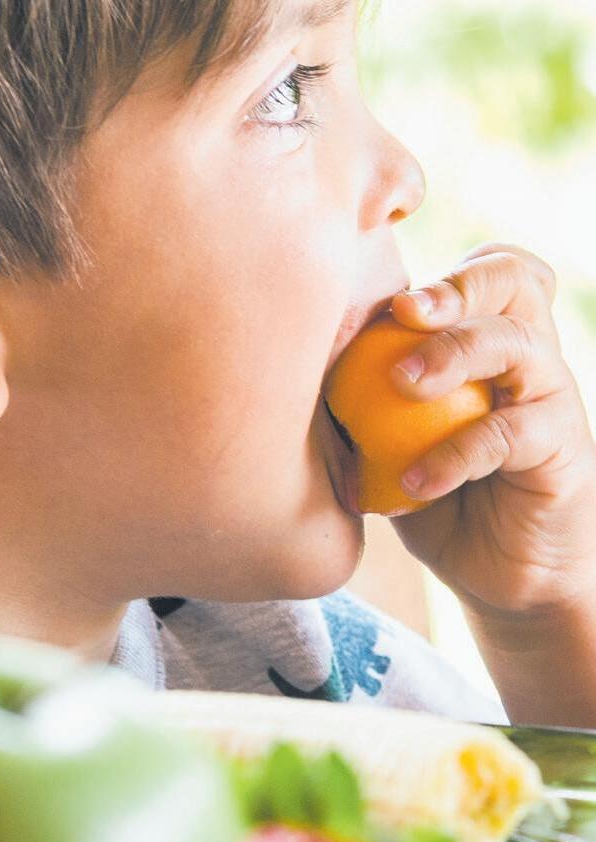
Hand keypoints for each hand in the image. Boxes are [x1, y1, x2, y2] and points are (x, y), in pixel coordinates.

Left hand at [384, 242, 595, 620]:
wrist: (501, 574)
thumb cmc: (433, 494)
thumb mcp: (384, 441)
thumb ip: (354, 399)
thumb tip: (278, 364)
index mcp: (492, 338)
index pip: (492, 267)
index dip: (450, 268)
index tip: (391, 298)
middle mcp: (531, 355)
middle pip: (515, 279)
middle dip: (454, 286)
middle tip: (403, 315)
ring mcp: (553, 398)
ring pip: (517, 343)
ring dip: (453, 353)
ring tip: (400, 383)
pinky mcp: (562, 451)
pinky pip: (512, 432)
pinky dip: (456, 451)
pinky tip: (415, 479)